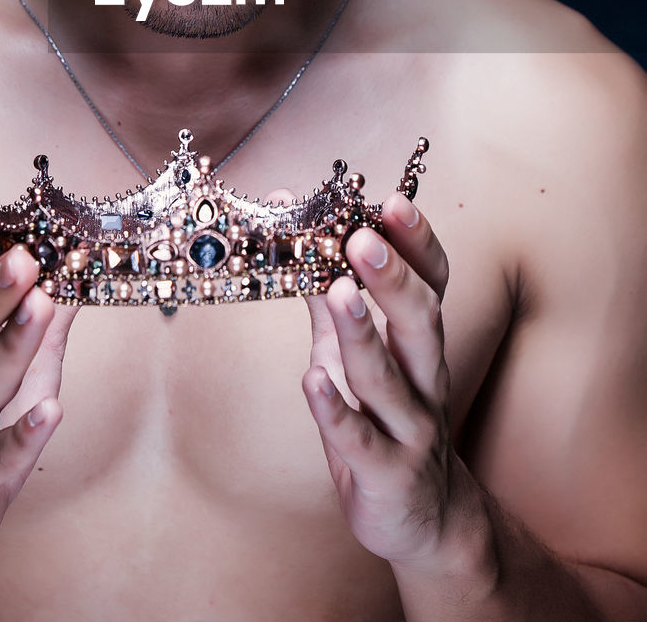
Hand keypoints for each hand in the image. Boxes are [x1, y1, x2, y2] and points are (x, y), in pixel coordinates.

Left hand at [302, 192, 469, 567]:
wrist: (423, 520)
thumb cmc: (383, 419)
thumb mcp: (353, 351)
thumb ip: (327, 295)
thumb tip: (292, 231)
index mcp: (419, 343)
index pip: (432, 284)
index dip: (417, 244)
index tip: (393, 203)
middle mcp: (424, 380)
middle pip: (421, 323)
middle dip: (394, 280)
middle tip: (363, 240)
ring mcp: (409, 429)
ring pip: (391, 379)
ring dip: (364, 334)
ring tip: (338, 291)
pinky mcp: (385, 473)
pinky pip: (360, 440)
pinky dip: (336, 411)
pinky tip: (312, 381)